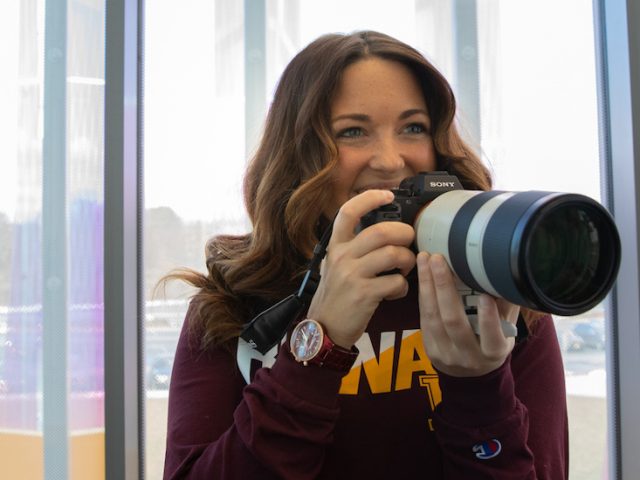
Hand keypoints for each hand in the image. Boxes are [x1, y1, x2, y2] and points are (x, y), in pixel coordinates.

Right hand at [307, 190, 415, 348]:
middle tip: (408, 242)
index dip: (370, 198)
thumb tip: (382, 231)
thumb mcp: (334, 265)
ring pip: (393, 254)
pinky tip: (396, 291)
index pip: (348, 212)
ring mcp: (352, 275)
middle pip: (381, 231)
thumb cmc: (335, 296)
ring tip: (404, 268)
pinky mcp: (364, 294)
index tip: (387, 195)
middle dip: (404, 234)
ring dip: (407, 260)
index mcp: (335, 246)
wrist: (324, 329)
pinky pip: (396, 281)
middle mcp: (341, 256)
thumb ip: (352, 247)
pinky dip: (403, 286)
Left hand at [417, 252, 519, 376]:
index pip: (492, 339)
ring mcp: (445, 354)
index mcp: (494, 353)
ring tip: (425, 259)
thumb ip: (507, 307)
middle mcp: (468, 357)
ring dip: (427, 285)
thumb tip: (508, 273)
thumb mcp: (506, 331)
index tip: (485, 296)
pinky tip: (422, 274)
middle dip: (444, 288)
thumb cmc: (491, 343)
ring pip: (433, 317)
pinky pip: (424, 317)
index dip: (488, 319)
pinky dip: (423, 294)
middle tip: (439, 259)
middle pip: (454, 322)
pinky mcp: (429, 348)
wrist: (470, 376)